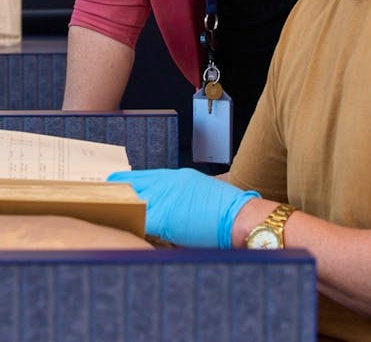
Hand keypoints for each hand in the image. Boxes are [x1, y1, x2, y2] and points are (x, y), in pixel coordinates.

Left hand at [107, 168, 259, 247]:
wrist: (240, 217)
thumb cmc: (224, 212)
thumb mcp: (197, 195)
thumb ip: (176, 199)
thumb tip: (158, 213)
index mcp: (176, 177)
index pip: (142, 176)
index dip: (124, 182)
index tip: (110, 187)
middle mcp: (169, 182)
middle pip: (132, 183)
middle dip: (114, 191)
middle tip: (94, 198)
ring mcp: (166, 196)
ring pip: (133, 199)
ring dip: (120, 208)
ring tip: (103, 214)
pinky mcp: (165, 214)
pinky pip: (140, 218)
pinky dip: (130, 223)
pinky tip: (121, 229)